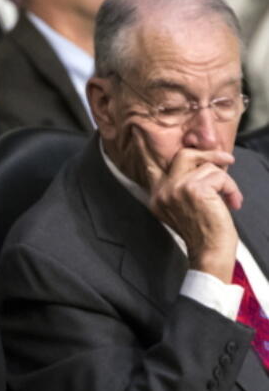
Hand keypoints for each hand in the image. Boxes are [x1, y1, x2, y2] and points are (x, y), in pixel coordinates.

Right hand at [144, 143, 240, 281]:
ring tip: (229, 199)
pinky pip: (220, 176)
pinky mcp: (194, 189)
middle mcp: (163, 191)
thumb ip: (184, 187)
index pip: (158, 165)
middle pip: (184, 155)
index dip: (171, 152)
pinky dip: (231, 188)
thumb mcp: (185, 208)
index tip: (174, 139)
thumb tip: (205, 162)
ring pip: (209, 168)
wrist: (209, 252)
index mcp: (158, 196)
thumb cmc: (204, 233)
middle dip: (209, 154)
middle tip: (226, 160)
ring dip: (226, 182)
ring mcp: (176, 189)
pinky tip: (232, 203)